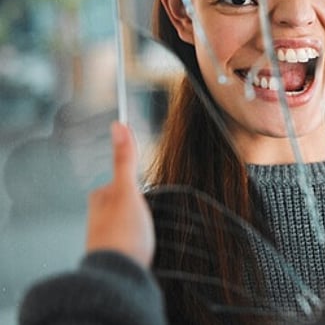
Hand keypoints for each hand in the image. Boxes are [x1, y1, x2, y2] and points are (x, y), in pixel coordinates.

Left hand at [85, 121, 154, 267]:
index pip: (117, 182)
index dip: (132, 183)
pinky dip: (137, 241)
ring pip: (124, 223)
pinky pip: (129, 241)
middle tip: (148, 208)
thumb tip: (118, 126)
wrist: (120, 276)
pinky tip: (144, 245)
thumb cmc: (123, 234)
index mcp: (99, 199)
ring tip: (148, 229)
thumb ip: (124, 161)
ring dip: (136, 225)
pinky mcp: (116, 255)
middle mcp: (98, 218)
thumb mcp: (128, 191)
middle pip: (120, 202)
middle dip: (134, 205)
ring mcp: (106, 238)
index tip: (142, 187)